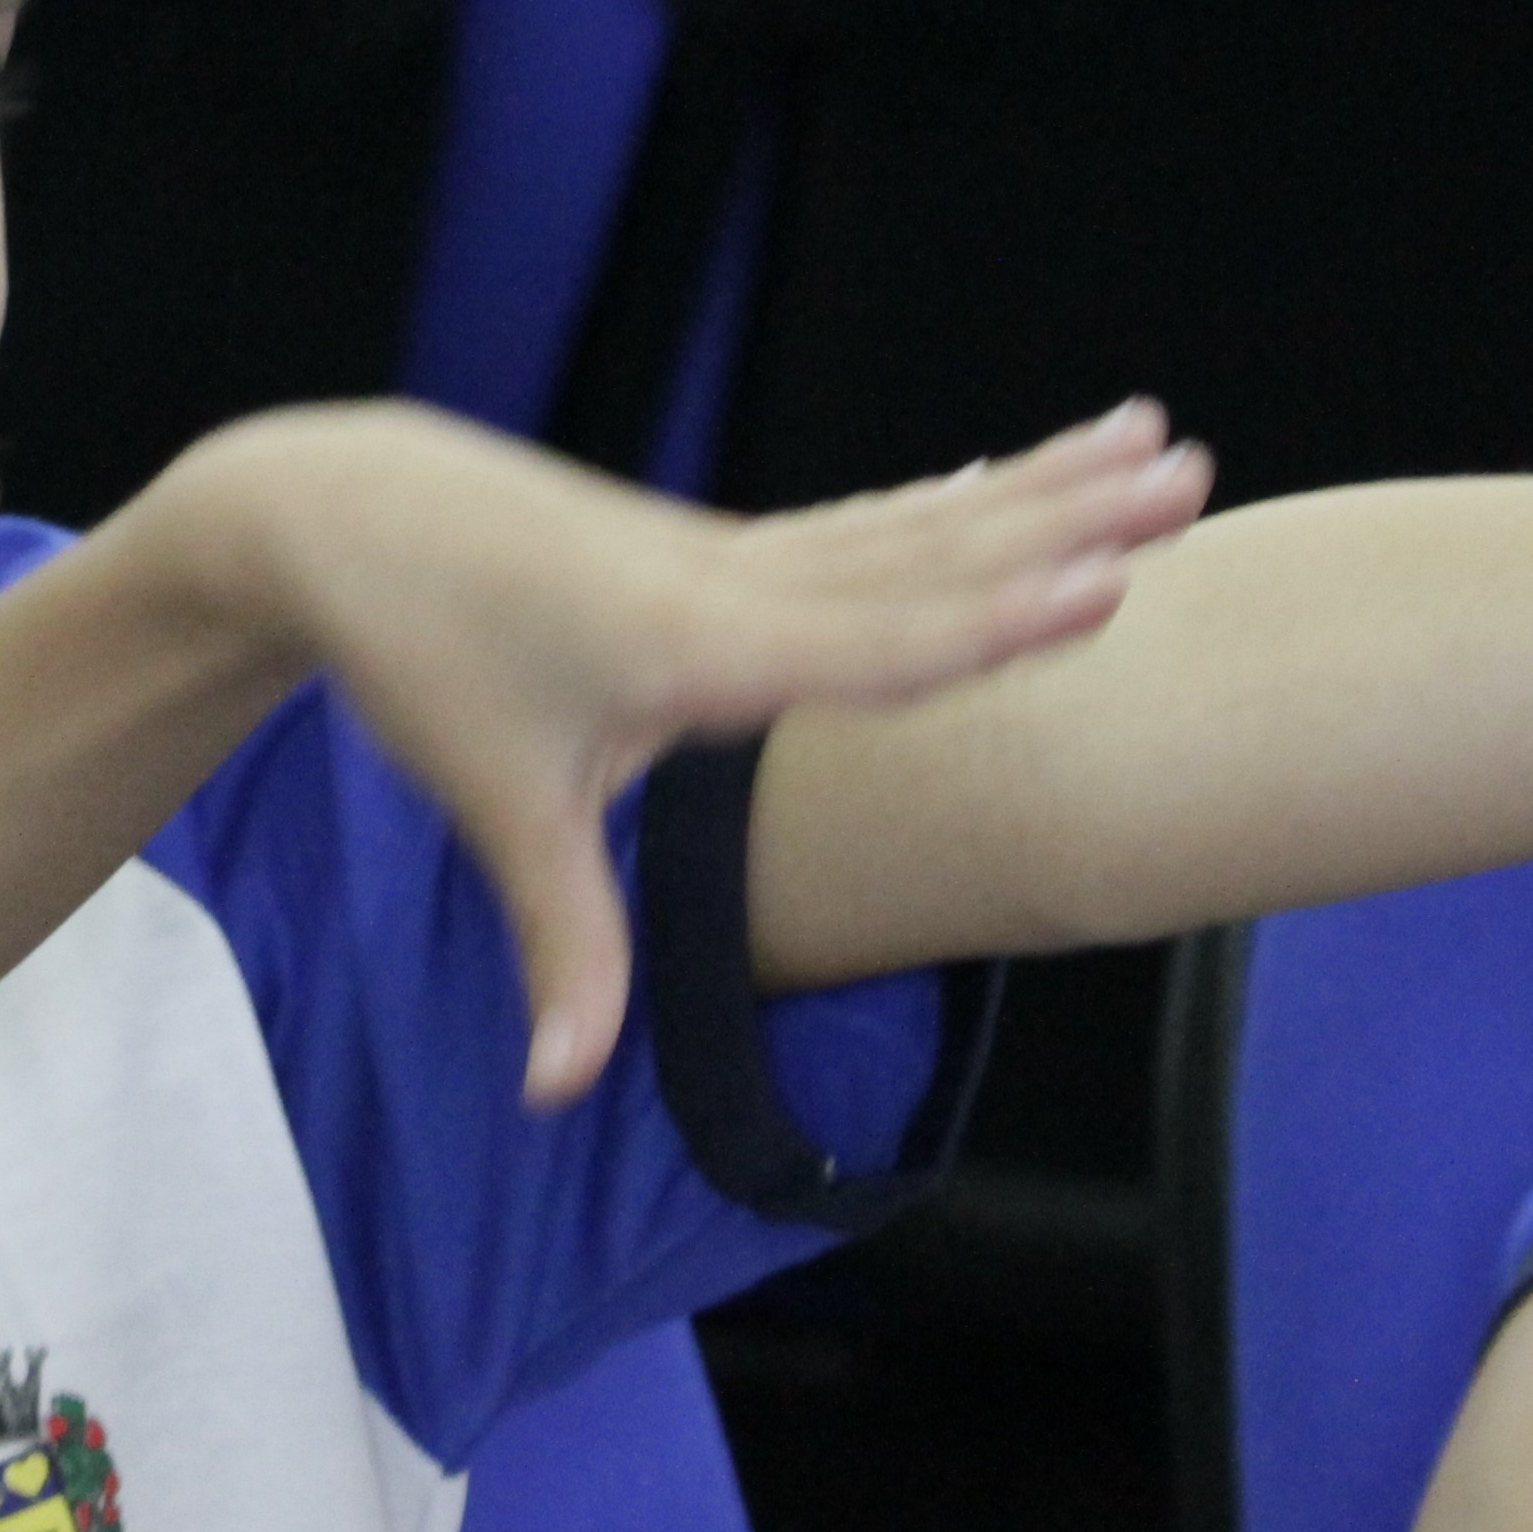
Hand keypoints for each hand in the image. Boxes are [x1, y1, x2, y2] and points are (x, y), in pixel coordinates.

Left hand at [162, 398, 1206, 1100]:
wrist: (339, 519)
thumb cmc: (421, 661)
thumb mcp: (497, 811)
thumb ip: (560, 947)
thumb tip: (552, 1093)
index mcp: (702, 653)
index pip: (882, 644)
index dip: (1000, 621)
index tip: (1115, 579)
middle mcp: (734, 585)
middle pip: (931, 557)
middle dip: (1068, 518)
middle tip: (1193, 471)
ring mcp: (726, 551)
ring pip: (910, 523)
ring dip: (1034, 486)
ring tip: (1150, 438)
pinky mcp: (706, 542)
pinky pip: (857, 522)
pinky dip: (942, 502)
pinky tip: (1000, 475)